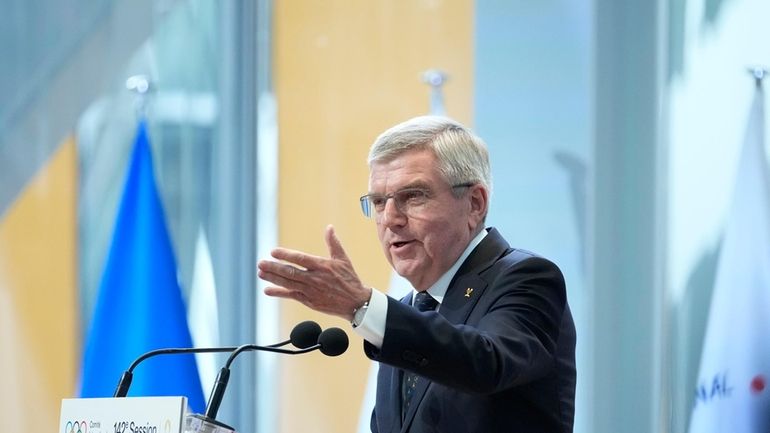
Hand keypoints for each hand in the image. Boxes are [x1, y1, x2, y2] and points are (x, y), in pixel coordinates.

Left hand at [257, 225, 371, 320]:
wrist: (355, 302)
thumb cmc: (349, 279)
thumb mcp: (343, 259)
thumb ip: (333, 243)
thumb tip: (329, 227)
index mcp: (322, 266)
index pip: (300, 259)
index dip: (286, 255)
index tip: (273, 252)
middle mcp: (315, 278)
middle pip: (290, 272)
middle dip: (274, 268)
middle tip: (261, 263)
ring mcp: (311, 291)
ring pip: (288, 284)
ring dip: (273, 279)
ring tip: (260, 273)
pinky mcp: (309, 301)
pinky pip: (291, 296)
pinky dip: (279, 293)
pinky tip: (268, 290)